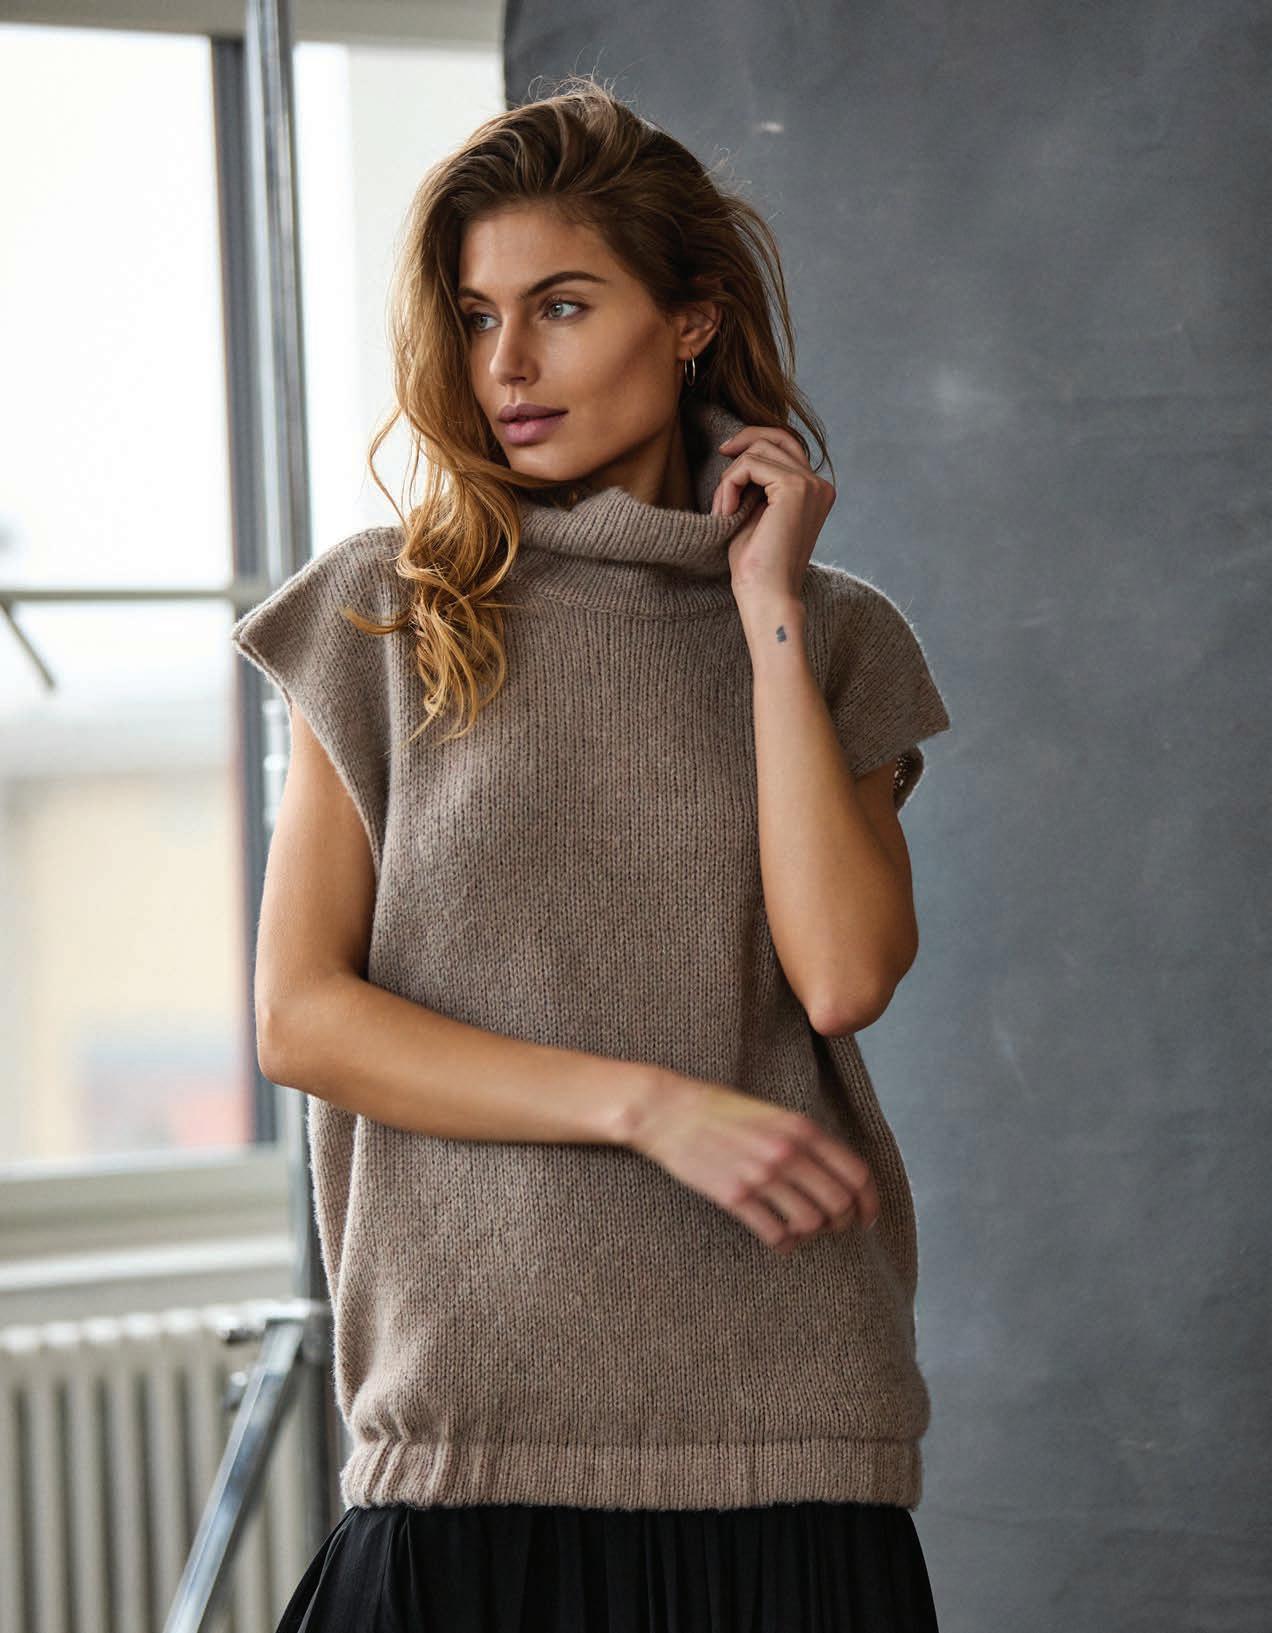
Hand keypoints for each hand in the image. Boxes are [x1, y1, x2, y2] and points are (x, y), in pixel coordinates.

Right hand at [624, 1071, 879, 1254]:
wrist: (669, 1111)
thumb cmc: (720, 1112)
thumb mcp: (773, 1114)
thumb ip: (805, 1141)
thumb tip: (836, 1176)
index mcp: (801, 1129)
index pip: (857, 1174)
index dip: (869, 1203)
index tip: (867, 1218)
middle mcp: (787, 1152)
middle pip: (840, 1204)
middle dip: (842, 1223)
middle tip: (832, 1227)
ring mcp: (761, 1175)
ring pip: (811, 1223)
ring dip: (811, 1233)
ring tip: (800, 1230)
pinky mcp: (735, 1196)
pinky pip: (776, 1234)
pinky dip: (785, 1244)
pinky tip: (779, 1238)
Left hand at [710, 424, 836, 603]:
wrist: (767, 596)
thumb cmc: (757, 565)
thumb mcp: (756, 512)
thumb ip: (757, 482)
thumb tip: (741, 449)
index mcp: (815, 491)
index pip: (785, 445)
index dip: (752, 442)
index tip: (725, 455)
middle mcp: (820, 484)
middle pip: (776, 437)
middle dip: (741, 447)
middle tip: (719, 462)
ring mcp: (811, 484)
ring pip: (759, 450)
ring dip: (731, 477)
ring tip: (723, 509)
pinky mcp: (795, 487)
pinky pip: (750, 464)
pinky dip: (729, 484)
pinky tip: (726, 512)